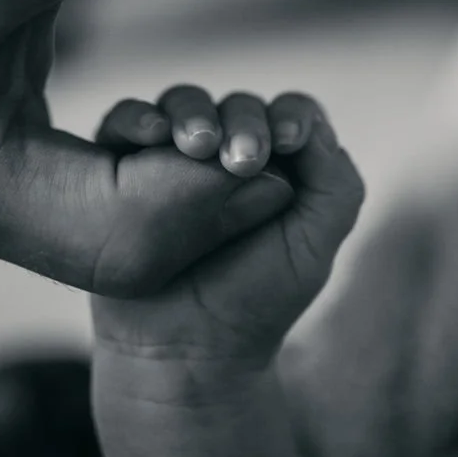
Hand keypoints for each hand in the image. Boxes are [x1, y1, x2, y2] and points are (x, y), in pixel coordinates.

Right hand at [89, 87, 370, 456]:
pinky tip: (151, 136)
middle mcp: (227, 151)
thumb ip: (334, 178)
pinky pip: (123, 124)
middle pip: (236, 105)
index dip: (290, 119)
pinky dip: (136, 119)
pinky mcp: (123, 165)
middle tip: (243, 160)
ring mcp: (172, 157)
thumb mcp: (316, 241)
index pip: (290, 114)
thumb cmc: (257, 298)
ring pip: (181, 104)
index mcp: (282, 163)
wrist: (185, 352)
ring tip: (196, 145)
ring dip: (191, 114)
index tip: (288, 145)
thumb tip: (302, 122)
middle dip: (243, 121)